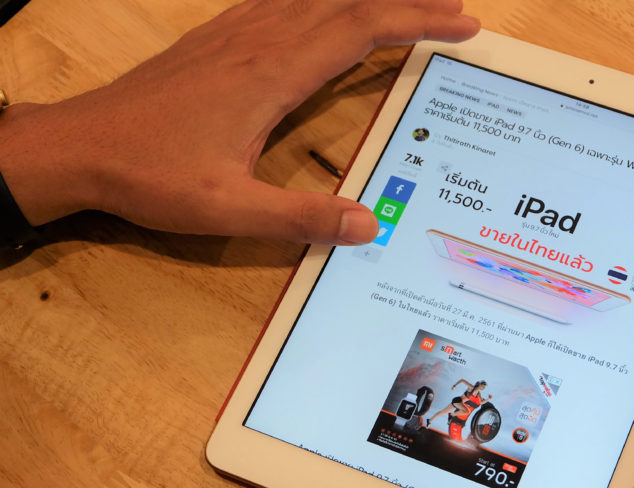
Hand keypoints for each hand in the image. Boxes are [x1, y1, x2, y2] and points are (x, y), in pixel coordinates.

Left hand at [0, 0, 478, 243]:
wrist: (80, 146)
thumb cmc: (150, 174)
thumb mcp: (228, 209)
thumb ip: (300, 216)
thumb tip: (367, 226)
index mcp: (271, 74)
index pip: (360, 30)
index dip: (417, 21)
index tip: (461, 23)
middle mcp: (258, 41)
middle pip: (347, 2)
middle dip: (407, 1)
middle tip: (455, 7)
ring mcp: (235, 34)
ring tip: (406, 4)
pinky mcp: (217, 40)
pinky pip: (284, 3)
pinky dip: (323, 2)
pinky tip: (325, 10)